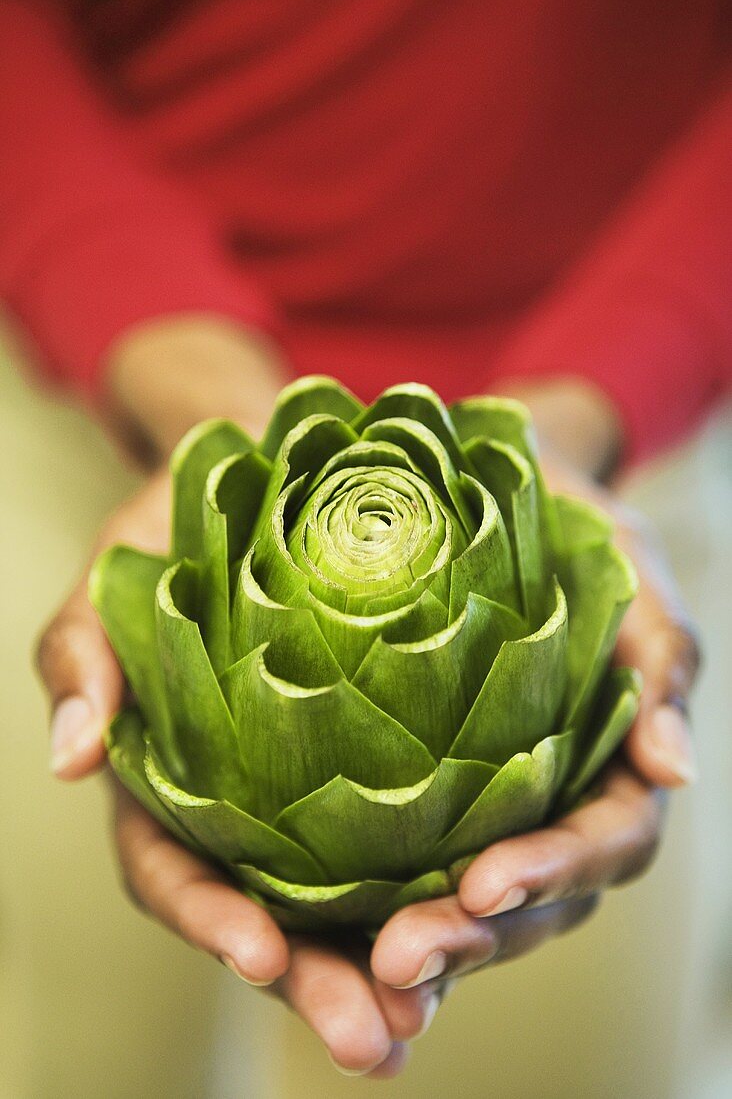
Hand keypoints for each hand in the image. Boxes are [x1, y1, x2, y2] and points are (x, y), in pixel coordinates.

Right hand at [38, 478, 434, 1079]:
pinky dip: (442, 890)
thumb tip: (66, 758)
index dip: (210, 920)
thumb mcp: (119, 576)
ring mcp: (314, 797)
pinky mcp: (388, 769)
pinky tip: (487, 919)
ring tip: (433, 1014)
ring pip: (348, 903)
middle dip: (317, 985)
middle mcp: (244, 808)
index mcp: (169, 781)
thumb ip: (85, 658)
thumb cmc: (185, 529)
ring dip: (389, 968)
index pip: (175, 872)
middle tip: (377, 1041)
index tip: (259, 956)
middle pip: (271, 918)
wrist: (278, 478)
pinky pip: (411, 843)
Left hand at [371, 387, 699, 1031]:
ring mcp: (487, 804)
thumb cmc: (564, 514)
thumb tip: (676, 769)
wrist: (483, 482)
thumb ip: (659, 652)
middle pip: (534, 896)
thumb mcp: (625, 556)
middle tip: (400, 959)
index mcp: (613, 757)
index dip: (554, 868)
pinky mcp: (418, 795)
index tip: (484, 884)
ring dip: (424, 945)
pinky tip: (318, 931)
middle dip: (474, 937)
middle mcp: (552, 797)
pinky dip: (371, 909)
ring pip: (469, 903)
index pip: (604, 837)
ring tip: (359, 968)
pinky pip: (405, 864)